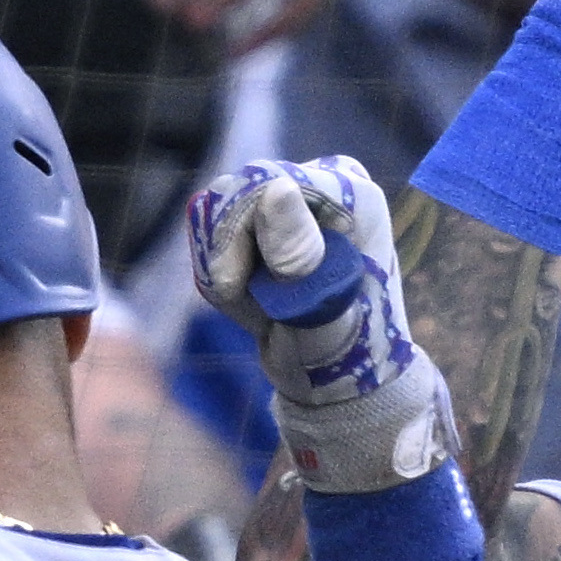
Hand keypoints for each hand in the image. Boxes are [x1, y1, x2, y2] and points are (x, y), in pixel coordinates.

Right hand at [186, 155, 450, 493]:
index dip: (238, 231)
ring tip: (257, 307)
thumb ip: (298, 251)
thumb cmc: (343, 351)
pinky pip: (209, 228)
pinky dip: (217, 270)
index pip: (267, 182)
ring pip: (216, 209)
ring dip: (222, 266)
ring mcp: (290, 195)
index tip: (235, 285)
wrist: (332, 379)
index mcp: (352, 193)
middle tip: (252, 305)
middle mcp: (321, 182)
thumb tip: (275, 189)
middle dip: (229, 252)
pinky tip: (247, 297)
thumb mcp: (321, 308)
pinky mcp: (260, 214)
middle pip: (238, 191)